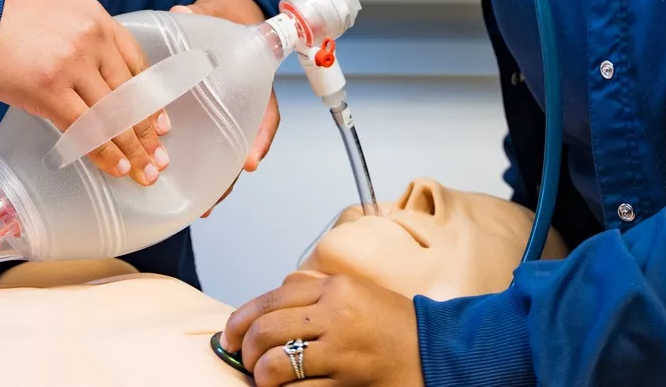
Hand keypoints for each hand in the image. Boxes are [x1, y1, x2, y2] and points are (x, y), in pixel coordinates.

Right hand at [0, 0, 169, 184]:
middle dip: (145, 132)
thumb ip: (82, 40)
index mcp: (97, 18)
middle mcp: (92, 39)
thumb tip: (95, 79)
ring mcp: (73, 64)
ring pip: (113, 114)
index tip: (159, 123)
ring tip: (143, 173)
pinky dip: (104, 151)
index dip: (150, 99)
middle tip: (158, 160)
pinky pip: (86, 127)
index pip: (137, 64)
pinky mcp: (49, 89)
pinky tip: (116, 167)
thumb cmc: (4, 15)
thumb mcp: (57, 13)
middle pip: (130, 94)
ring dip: (130, 149)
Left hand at [175, 0, 280, 212]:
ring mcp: (226, 117)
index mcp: (254, 82)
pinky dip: (199, 172)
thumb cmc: (223, 24)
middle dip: (230, 175)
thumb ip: (200, 15)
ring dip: (215, 183)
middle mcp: (242, 106)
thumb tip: (182, 11)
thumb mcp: (213, 16)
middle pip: (245, 146)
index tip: (252, 159)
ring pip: (226, 155)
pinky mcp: (205, 122)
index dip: (260, 138)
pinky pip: (207, 150)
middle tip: (214, 200)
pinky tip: (184, 193)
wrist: (222, 23)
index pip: (264, 113)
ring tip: (200, 208)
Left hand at [223, 271, 422, 385]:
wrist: (436, 350)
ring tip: (263, 380)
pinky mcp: (347, 380)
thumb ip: (316, 296)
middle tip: (244, 360)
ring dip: (260, 375)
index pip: (271, 298)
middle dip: (244, 349)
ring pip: (276, 362)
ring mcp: (341, 349)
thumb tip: (270, 312)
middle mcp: (335, 314)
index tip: (230, 334)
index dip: (241, 318)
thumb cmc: (395, 324)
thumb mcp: (355, 293)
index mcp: (335, 287)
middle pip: (267, 329)